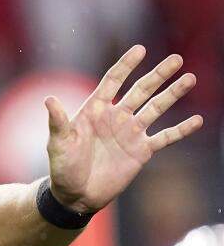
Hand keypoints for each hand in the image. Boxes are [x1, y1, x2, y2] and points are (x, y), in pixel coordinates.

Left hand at [45, 45, 202, 212]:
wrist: (76, 195)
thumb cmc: (62, 168)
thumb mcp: (58, 144)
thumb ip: (58, 122)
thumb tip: (48, 99)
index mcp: (95, 110)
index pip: (113, 81)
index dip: (126, 65)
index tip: (140, 49)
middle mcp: (116, 117)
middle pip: (141, 90)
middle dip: (158, 75)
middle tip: (176, 59)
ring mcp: (130, 133)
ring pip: (156, 108)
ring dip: (173, 94)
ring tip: (190, 78)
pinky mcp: (141, 151)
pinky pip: (165, 137)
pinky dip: (181, 130)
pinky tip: (197, 120)